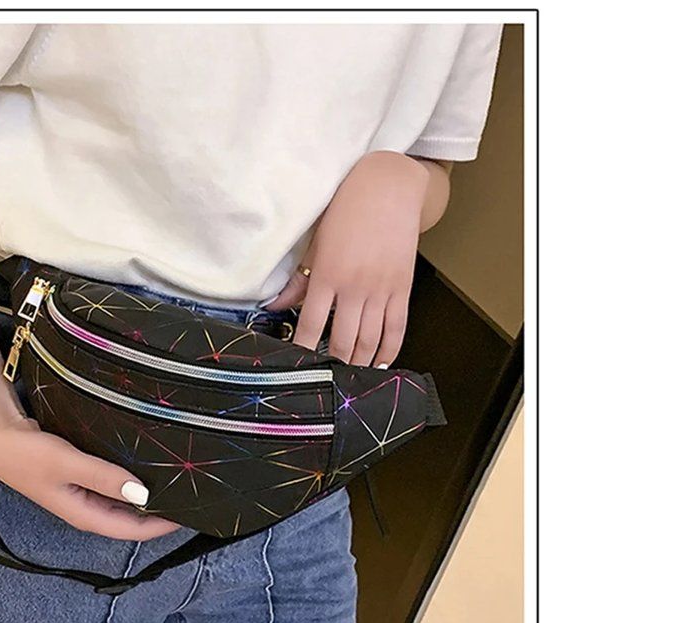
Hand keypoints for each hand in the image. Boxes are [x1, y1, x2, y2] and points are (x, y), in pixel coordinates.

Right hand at [0, 415, 181, 541]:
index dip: (162, 526)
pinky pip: (111, 482)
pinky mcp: (78, 475)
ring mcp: (81, 492)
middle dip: (158, 511)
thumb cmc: (25, 454)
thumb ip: (104, 477)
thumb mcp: (67, 464)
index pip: (131, 530)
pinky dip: (128, 478)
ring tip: (173, 481)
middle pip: (130, 518)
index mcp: (84, 514)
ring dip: (144, 494)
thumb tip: (143, 494)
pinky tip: (143, 463)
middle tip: (189, 495)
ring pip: (121, 500)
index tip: (190, 514)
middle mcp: (85, 507)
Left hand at [266, 151, 430, 366]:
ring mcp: (382, 289)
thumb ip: (298, 280)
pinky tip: (380, 363)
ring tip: (348, 377)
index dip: (304, 350)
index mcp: (328, 274)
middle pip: (343, 340)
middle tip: (324, 380)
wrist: (388, 186)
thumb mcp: (316, 242)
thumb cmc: (346, 209)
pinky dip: (389, 349)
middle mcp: (356, 286)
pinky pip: (397, 327)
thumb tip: (276, 307)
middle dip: (333, 364)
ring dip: (359, 363)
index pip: (312, 324)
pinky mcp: (403, 287)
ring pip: (370, 340)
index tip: (297, 366)